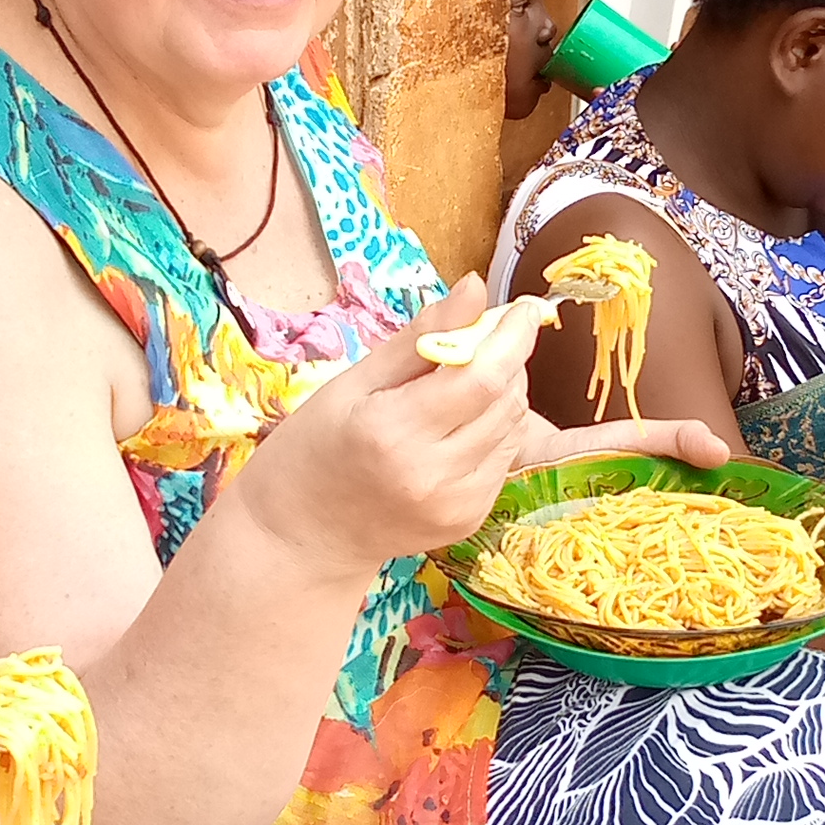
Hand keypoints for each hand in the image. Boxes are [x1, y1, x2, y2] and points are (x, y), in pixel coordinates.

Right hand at [242, 278, 728, 581]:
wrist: (302, 536)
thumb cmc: (314, 448)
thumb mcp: (353, 382)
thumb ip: (421, 336)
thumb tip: (476, 287)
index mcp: (394, 432)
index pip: (483, 376)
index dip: (513, 336)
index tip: (522, 306)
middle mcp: (433, 475)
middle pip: (506, 401)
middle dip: (507, 359)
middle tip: (480, 339)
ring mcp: (455, 505)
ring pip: (514, 429)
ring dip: (504, 394)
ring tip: (463, 382)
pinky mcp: (468, 521)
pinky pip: (503, 458)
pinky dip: (494, 430)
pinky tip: (458, 426)